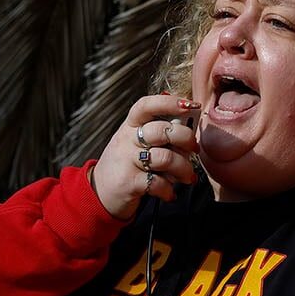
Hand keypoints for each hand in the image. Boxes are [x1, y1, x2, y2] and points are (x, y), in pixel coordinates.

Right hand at [92, 93, 201, 219]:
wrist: (100, 192)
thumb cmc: (127, 164)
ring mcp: (126, 160)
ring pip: (166, 158)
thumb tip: (189, 127)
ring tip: (188, 177)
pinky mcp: (129, 182)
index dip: (169, 102)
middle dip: (186, 139)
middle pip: (162, 131)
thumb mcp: (136, 143)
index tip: (191, 105)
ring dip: (184, 169)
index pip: (147, 106)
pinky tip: (170, 193)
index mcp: (130, 125)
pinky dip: (169, 190)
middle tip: (194, 150)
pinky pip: (158, 183)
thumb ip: (159, 133)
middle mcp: (127, 139)